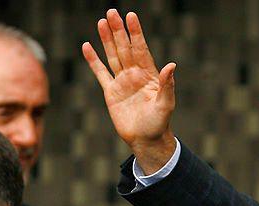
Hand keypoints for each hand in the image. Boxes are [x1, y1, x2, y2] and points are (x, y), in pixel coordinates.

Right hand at [82, 9, 176, 172]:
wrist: (146, 140)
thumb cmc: (159, 123)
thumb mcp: (166, 104)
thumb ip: (167, 84)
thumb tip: (171, 64)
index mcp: (149, 75)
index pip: (141, 49)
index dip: (136, 33)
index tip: (131, 16)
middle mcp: (134, 75)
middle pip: (125, 48)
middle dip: (118, 30)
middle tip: (112, 12)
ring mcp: (122, 82)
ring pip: (112, 56)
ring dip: (106, 40)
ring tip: (101, 22)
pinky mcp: (110, 92)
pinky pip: (100, 73)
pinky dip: (93, 61)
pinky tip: (87, 46)